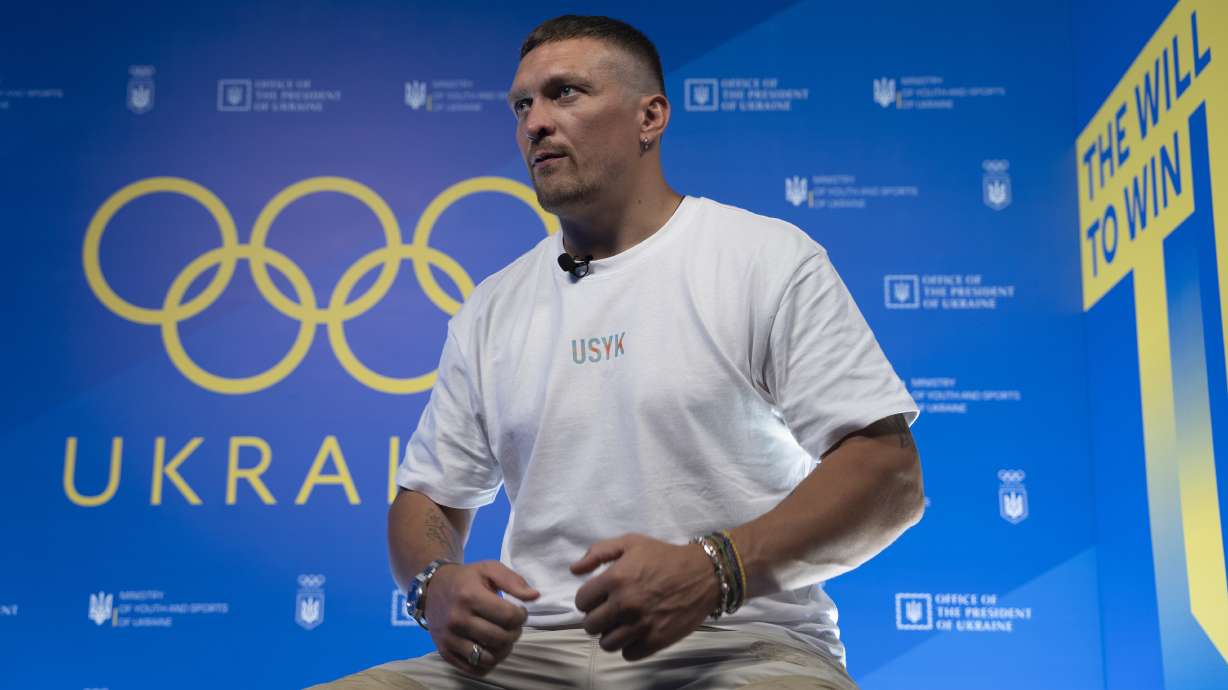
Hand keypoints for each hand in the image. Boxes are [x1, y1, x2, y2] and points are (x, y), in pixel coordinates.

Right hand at [422, 560, 539, 676]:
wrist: (432, 588)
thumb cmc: (466, 578)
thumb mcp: (489, 569)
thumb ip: (513, 580)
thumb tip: (535, 596)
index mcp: (469, 596)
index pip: (509, 616)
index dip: (521, 615)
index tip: (519, 611)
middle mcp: (457, 619)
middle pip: (500, 638)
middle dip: (515, 633)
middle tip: (512, 625)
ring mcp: (449, 638)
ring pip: (488, 658)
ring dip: (503, 650)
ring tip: (503, 637)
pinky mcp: (445, 652)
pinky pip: (474, 669)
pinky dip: (488, 662)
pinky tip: (490, 648)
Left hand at [571, 533, 718, 660]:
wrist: (704, 574)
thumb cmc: (664, 556)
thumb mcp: (631, 543)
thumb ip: (599, 552)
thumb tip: (574, 570)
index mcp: (615, 578)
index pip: (581, 602)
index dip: (588, 599)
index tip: (599, 597)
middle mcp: (625, 604)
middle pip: (590, 626)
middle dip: (597, 618)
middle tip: (610, 611)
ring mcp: (640, 625)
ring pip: (606, 643)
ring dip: (611, 634)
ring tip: (622, 624)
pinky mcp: (655, 641)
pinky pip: (628, 654)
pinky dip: (630, 646)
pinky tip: (637, 632)